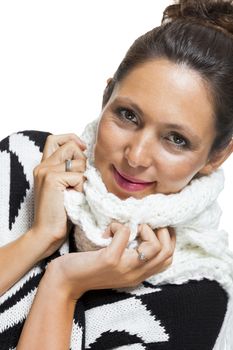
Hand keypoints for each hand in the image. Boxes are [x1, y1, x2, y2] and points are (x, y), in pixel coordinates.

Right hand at [31, 133, 86, 257]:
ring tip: (75, 193)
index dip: (71, 139)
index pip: (55, 139)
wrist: (47, 232)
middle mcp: (43, 165)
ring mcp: (46, 171)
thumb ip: (70, 170)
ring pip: (79, 161)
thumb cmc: (60, 213)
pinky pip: (79, 176)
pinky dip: (81, 188)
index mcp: (44, 166)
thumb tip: (87, 156)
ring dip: (83, 178)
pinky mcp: (52, 179)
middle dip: (83, 160)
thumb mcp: (65, 187)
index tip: (82, 149)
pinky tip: (74, 199)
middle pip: (71, 146)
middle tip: (80, 180)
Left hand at [44, 222, 175, 299]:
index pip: (168, 259)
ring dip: (146, 229)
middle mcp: (135, 274)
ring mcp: (124, 267)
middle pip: (167, 253)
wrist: (65, 281)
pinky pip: (124, 234)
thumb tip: (139, 229)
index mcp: (138, 274)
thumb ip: (130, 255)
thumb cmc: (89, 268)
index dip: (169, 239)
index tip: (157, 227)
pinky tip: (108, 230)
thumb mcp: (116, 265)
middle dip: (162, 232)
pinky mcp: (110, 260)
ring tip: (132, 228)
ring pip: (154, 247)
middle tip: (145, 225)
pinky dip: (117, 226)